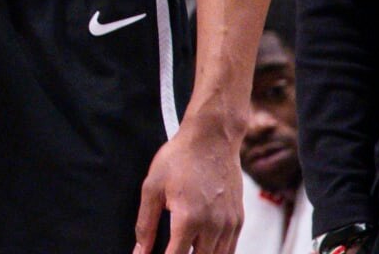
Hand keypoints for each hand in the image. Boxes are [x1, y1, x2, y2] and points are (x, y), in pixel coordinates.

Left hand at [134, 121, 244, 253]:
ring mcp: (229, 224)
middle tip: (171, 250)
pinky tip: (202, 249)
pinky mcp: (238, 220)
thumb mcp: (152, 188)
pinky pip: (229, 250)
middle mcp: (213, 226)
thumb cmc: (181, 157)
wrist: (213, 137)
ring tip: (185, 248)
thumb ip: (145, 224)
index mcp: (189, 219)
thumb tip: (140, 251)